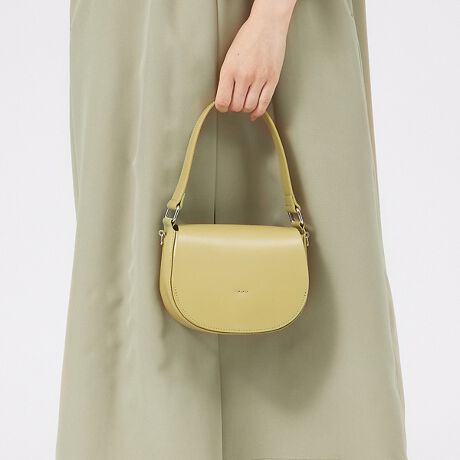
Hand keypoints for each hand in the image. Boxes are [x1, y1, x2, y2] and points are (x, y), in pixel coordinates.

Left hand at [215, 0, 296, 120]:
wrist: (268, 25)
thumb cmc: (248, 37)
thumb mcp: (229, 57)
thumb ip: (227, 77)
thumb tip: (225, 96)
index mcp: (230, 69)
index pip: (222, 101)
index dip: (222, 107)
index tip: (223, 106)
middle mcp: (244, 76)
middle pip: (236, 106)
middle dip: (234, 107)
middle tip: (234, 102)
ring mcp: (259, 79)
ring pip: (249, 107)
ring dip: (245, 109)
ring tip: (244, 102)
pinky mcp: (272, 80)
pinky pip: (264, 103)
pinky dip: (258, 112)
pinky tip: (254, 113)